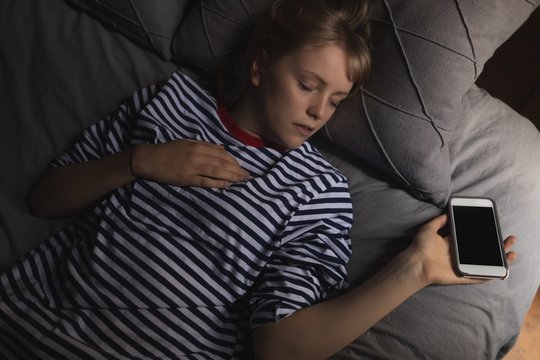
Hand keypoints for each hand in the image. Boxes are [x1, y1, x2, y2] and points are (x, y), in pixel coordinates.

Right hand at [130, 139, 249, 187]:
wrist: (149, 159)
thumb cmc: (168, 150)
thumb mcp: (187, 143)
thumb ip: (204, 145)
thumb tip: (221, 149)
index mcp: (197, 146)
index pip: (221, 153)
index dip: (233, 160)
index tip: (241, 166)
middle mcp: (196, 155)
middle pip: (221, 162)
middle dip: (236, 169)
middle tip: (247, 175)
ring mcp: (192, 168)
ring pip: (216, 172)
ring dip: (231, 176)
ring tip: (241, 180)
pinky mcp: (186, 179)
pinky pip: (205, 181)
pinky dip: (217, 183)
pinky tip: (227, 185)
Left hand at [408, 214, 516, 285]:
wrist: (416, 263)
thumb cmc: (420, 246)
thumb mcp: (428, 228)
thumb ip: (438, 221)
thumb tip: (448, 214)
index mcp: (452, 244)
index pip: (472, 239)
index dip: (485, 235)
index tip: (496, 229)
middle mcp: (459, 254)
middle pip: (483, 250)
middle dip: (498, 246)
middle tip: (510, 240)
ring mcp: (462, 266)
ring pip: (485, 264)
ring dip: (500, 260)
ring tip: (512, 254)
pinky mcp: (462, 276)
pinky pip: (479, 277)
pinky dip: (491, 275)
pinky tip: (502, 271)